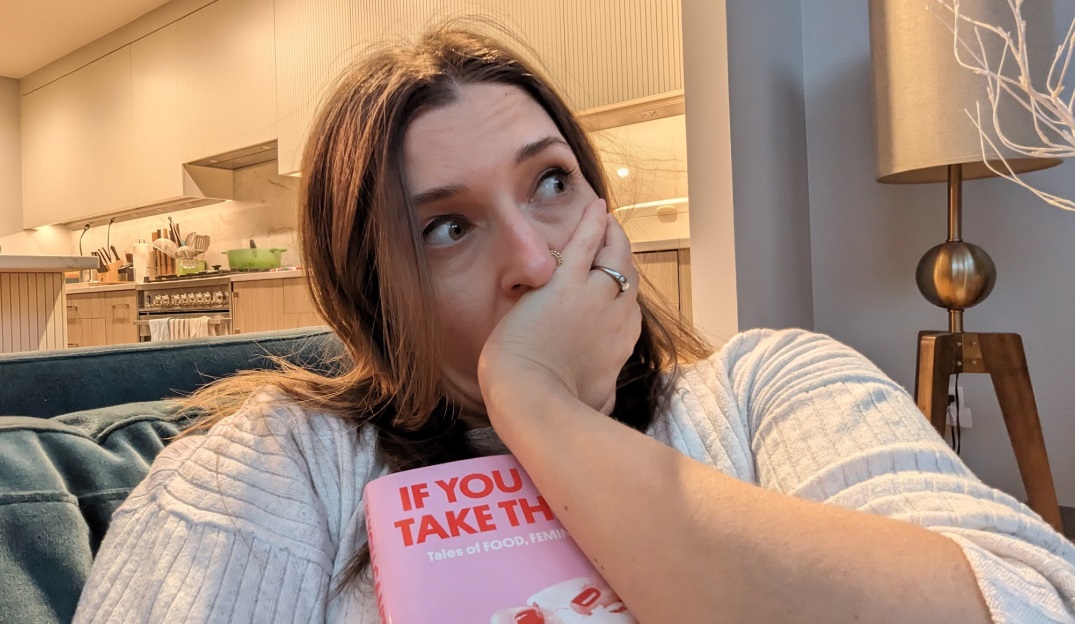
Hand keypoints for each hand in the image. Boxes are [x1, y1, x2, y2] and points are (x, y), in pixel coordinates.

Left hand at [477, 198, 641, 416]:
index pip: (629, 310)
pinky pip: (585, 244)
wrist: (531, 398)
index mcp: (620, 346)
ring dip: (613, 235)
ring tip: (607, 220)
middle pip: (628, 278)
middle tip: (614, 241)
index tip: (616, 283)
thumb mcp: (593, 407)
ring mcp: (594, 297)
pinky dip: (592, 223)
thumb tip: (608, 403)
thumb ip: (603, 398)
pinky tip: (595, 207)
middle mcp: (616, 318)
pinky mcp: (565, 283)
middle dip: (623, 258)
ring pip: (615, 256)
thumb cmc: (555, 409)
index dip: (623, 293)